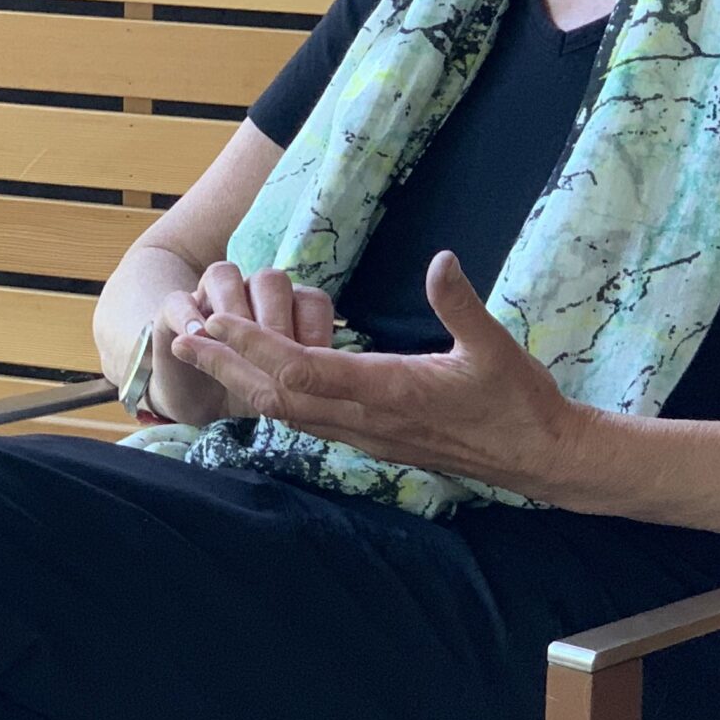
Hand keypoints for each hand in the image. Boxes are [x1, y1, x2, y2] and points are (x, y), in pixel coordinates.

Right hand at [147, 262, 334, 424]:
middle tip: (276, 360)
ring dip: (234, 309)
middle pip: (271, 280)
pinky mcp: (172, 311)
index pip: (310, 298)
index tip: (315, 365)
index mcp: (287, 308)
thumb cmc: (250, 392)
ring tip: (234, 347)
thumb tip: (338, 375)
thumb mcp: (285, 389)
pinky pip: (179, 298)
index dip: (314, 328)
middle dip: (277, 320)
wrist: (198, 402)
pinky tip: (196, 340)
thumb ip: (308, 375)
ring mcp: (210, 297)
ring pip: (225, 275)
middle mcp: (251, 293)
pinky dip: (189, 316)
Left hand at [169, 250, 587, 497]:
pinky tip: (257, 382)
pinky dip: (273, 397)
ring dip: (243, 382)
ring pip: (288, 411)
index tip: (216, 321)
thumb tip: (441, 260)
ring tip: (206, 355)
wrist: (537, 458)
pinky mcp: (372, 439)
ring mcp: (367, 434)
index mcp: (389, 392)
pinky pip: (309, 420)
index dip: (255, 346)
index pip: (303, 370)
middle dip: (227, 366)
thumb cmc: (518, 401)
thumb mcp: (494, 346)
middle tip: (182, 338)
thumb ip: (462, 304)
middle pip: (278, 395)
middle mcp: (366, 418)